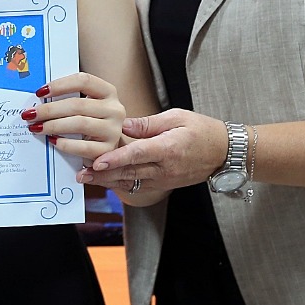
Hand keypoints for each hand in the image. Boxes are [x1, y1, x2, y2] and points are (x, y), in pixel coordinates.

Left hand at [23, 72, 124, 161]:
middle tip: (30, 114)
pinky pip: (83, 146)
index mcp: (108, 92)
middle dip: (50, 109)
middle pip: (78, 104)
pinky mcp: (108, 150)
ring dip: (53, 125)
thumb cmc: (90, 123)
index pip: (84, 80)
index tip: (40, 92)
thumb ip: (69, 98)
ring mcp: (113, 130)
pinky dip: (65, 143)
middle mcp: (114, 109)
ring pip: (80, 124)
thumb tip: (39, 98)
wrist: (109, 150)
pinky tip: (53, 141)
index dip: (60, 85)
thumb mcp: (86, 106)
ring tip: (37, 127)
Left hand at [75, 109, 227, 191]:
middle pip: (129, 172)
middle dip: (103, 174)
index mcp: (168, 148)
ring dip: (107, 181)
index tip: (97, 161)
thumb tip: (124, 124)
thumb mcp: (177, 117)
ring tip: (86, 178)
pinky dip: (120, 184)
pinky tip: (105, 181)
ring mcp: (164, 180)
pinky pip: (139, 186)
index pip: (137, 154)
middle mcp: (165, 168)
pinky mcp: (164, 185)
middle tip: (80, 173)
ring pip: (131, 182)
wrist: (223, 153)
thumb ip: (149, 123)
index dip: (116, 159)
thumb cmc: (201, 130)